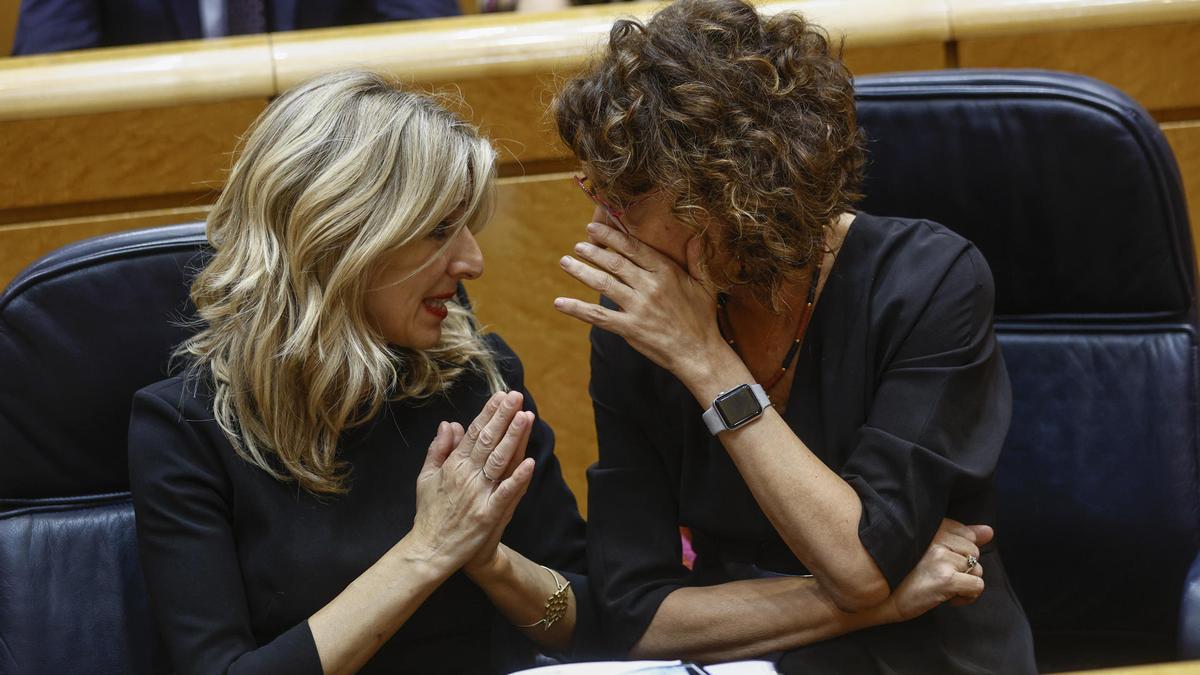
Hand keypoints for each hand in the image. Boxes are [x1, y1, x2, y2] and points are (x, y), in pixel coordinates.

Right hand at [408, 391, 535, 573]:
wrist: (430, 551)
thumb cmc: (430, 514)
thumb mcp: (426, 478)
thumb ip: (439, 449)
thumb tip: (450, 424)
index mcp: (453, 466)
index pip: (474, 434)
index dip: (489, 414)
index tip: (501, 396)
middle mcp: (466, 476)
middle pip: (488, 441)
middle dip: (503, 417)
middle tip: (516, 396)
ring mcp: (478, 495)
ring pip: (499, 461)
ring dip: (513, 438)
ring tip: (526, 416)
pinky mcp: (488, 515)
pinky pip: (505, 493)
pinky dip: (517, 478)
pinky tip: (530, 462)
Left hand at [553, 222, 727, 381]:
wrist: (698, 353)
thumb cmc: (702, 318)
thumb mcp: (705, 284)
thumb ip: (697, 258)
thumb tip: (696, 235)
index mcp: (666, 272)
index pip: (633, 248)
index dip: (611, 236)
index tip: (594, 228)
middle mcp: (649, 287)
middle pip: (614, 263)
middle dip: (593, 251)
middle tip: (578, 245)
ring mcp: (638, 308)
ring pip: (603, 284)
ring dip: (581, 271)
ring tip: (565, 262)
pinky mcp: (629, 328)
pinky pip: (598, 316)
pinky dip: (576, 308)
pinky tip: (559, 302)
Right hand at [885, 518, 990, 621]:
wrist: (879, 598)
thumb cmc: (901, 574)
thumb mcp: (927, 549)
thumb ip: (959, 537)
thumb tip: (989, 531)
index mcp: (931, 528)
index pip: (967, 534)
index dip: (959, 553)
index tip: (942, 563)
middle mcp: (937, 538)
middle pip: (974, 553)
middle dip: (963, 569)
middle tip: (940, 577)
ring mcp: (941, 557)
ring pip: (977, 570)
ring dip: (964, 583)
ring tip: (942, 588)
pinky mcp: (946, 578)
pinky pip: (977, 586)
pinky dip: (967, 596)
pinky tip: (949, 598)